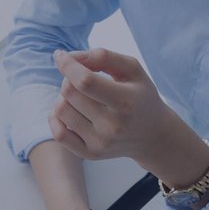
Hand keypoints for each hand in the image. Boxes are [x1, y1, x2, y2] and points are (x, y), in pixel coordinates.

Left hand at [48, 50, 208, 187]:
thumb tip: (71, 58)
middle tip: (81, 80)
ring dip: (64, 98)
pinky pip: (58, 134)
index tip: (60, 55)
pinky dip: (56, 119)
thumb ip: (103, 57)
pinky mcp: (90, 154)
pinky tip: (69, 111)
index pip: (85, 81)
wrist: (152, 135)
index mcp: (126, 101)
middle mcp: (112, 125)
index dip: (68, 65)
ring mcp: (100, 142)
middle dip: (69, 79)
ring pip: (61, 110)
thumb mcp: (132, 69)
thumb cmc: (139, 96)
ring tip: (79, 97)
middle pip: (70, 92)